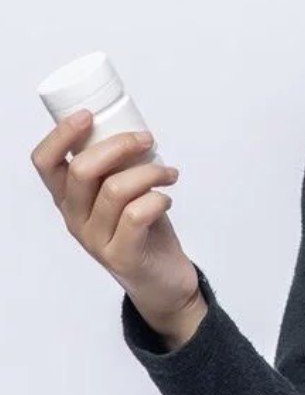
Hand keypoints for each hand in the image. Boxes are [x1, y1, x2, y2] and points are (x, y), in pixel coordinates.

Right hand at [30, 114, 199, 330]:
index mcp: (68, 198)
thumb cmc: (142, 227)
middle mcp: (74, 218)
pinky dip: (158, 199)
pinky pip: (136, 215)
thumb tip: (130, 127)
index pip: (45, 163)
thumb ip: (116, 166)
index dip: (61, 135)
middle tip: (147, 140)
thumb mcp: (120, 192)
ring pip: (115, 189)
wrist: (162, 280)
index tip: (88, 115)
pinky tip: (166, 199)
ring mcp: (95, 239)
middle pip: (82, 170)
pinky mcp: (121, 255)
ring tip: (169, 173)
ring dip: (150, 171)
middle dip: (119, 145)